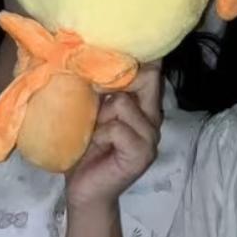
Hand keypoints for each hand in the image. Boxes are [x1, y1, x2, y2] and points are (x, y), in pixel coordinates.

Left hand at [65, 66, 162, 210]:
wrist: (83, 190)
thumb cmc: (83, 149)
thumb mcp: (90, 112)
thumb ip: (98, 89)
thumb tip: (84, 55)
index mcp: (143, 105)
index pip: (151, 70)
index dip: (135, 56)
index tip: (113, 46)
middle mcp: (153, 117)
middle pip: (147, 77)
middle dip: (115, 80)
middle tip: (94, 93)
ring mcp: (150, 137)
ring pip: (124, 103)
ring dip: (100, 114)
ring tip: (93, 130)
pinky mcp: (142, 153)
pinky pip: (118, 128)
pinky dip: (100, 133)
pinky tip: (95, 145)